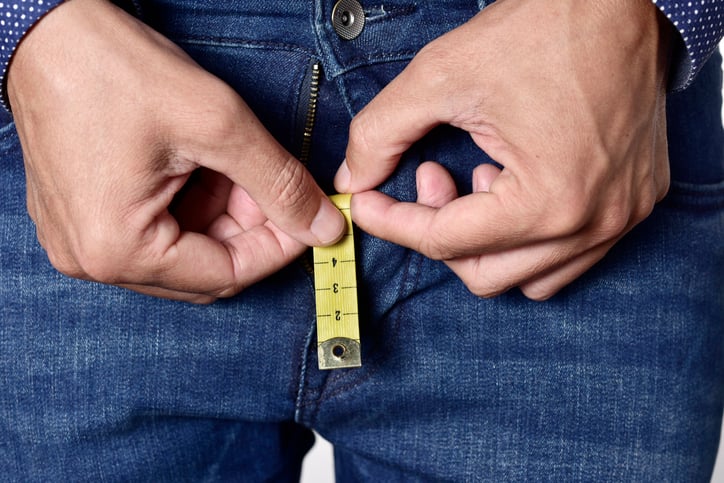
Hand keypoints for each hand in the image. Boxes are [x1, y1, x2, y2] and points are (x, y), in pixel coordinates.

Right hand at [8, 0, 344, 302]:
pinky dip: (192, 205)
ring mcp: (84, 240)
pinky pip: (156, 231)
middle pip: (204, 268)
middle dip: (250, 228)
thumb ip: (280, 184)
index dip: (279, 248)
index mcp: (118, 250)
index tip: (311, 220)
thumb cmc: (112, 69)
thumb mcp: (217, 126)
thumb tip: (323, 226)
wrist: (46, 31)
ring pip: (184, 250)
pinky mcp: (85, 218)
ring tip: (234, 163)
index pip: (226, 275)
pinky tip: (202, 166)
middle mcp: (94, 259)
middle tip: (276, 185)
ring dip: (223, 214)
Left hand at [335, 0, 671, 299]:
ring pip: (526, 277)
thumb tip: (353, 180)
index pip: (445, 242)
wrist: (625, 0)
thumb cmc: (545, 29)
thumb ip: (381, 133)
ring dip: (484, 240)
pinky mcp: (634, 204)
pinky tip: (510, 183)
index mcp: (548, 202)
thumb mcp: (441, 76)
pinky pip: (566, 255)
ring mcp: (621, 218)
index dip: (392, 221)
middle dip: (439, 231)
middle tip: (426, 177)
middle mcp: (592, 224)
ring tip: (475, 178)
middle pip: (484, 274)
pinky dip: (526, 236)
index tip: (367, 200)